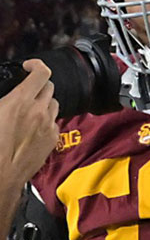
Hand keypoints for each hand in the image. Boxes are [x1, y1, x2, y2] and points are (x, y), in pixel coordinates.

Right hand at [0, 60, 58, 185]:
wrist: (1, 175)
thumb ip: (3, 101)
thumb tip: (7, 101)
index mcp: (19, 102)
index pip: (41, 73)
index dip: (36, 65)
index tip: (29, 66)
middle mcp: (39, 111)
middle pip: (49, 87)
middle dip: (38, 85)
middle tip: (27, 89)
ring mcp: (48, 126)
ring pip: (54, 104)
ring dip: (44, 102)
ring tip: (29, 109)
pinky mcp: (52, 139)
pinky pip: (54, 122)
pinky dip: (46, 120)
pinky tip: (33, 127)